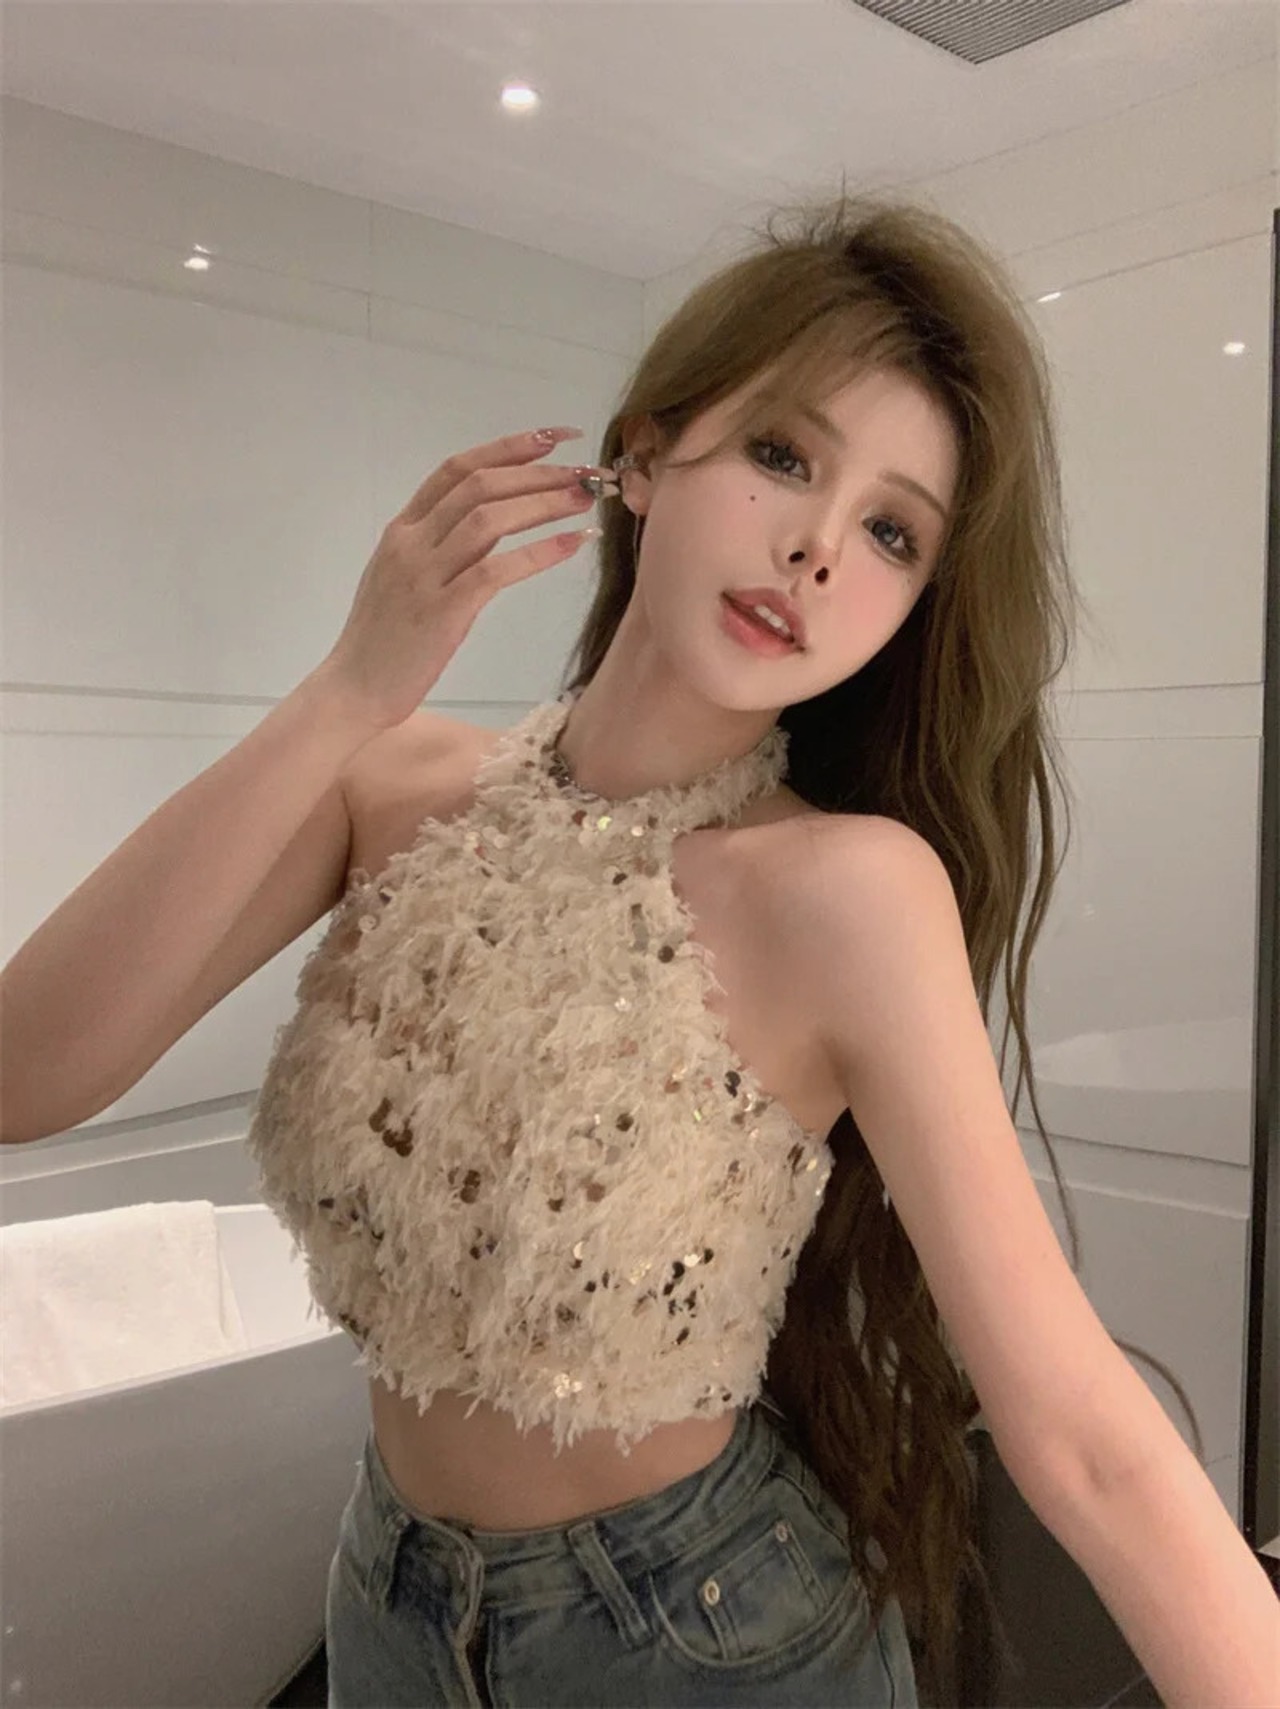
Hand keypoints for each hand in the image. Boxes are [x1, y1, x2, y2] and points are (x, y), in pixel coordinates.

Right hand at [323, 427, 609, 731]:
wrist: (353, 689)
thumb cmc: (383, 641)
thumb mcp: (404, 579)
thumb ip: (438, 546)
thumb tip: (487, 523)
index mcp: (402, 530)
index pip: (457, 469)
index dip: (508, 448)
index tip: (552, 437)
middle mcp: (411, 542)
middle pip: (480, 486)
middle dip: (537, 472)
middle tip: (583, 472)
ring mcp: (425, 575)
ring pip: (490, 519)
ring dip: (543, 503)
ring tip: (584, 500)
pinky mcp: (443, 612)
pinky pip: (497, 570)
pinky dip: (539, 552)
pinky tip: (572, 544)